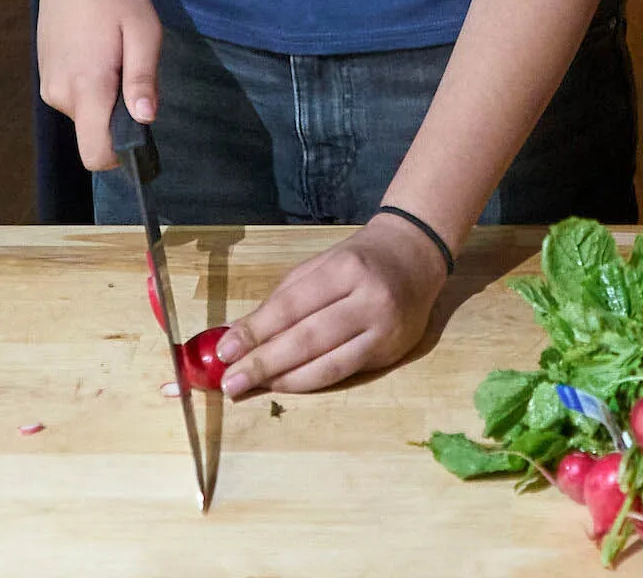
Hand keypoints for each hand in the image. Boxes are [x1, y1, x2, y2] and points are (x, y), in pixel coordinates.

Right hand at [35, 0, 161, 169]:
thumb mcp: (144, 32)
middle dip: (120, 118)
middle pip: (95, 134)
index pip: (95, 152)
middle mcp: (61, 95)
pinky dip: (94, 89)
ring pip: (86, 116)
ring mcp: (49, 87)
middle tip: (136, 76)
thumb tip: (146, 120)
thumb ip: (143, 78)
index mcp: (87, 87)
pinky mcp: (47, 77)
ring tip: (118, 58)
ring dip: (108, 100)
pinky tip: (101, 54)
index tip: (144, 135)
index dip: (120, 155)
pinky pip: (76, 99)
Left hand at [215, 215, 448, 395]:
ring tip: (250, 386)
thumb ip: (282, 298)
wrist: (417, 256)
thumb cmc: (361, 258)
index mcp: (346, 268)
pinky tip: (285, 383)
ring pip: (327, 364)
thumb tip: (239, 334)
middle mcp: (369, 299)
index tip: (225, 351)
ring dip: (283, 379)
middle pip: (308, 339)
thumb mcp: (321, 264)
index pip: (293, 305)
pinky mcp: (391, 352)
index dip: (256, 330)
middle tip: (229, 381)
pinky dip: (310, 381)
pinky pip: (343, 373)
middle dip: (263, 362)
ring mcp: (383, 329)